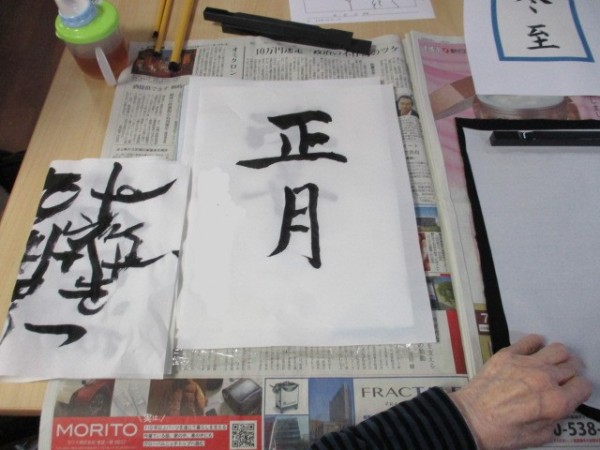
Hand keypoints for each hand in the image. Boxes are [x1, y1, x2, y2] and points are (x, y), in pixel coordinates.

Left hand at [449, 334, 591, 449]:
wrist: (470, 418)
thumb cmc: (503, 433)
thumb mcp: (538, 437)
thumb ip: (554, 420)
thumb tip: (557, 409)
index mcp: (556, 401)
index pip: (583, 386)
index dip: (578, 390)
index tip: (571, 392)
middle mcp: (546, 378)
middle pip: (572, 366)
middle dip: (571, 373)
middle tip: (562, 378)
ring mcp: (527, 363)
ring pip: (558, 349)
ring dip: (559, 356)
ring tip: (552, 363)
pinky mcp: (508, 354)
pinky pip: (530, 340)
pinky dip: (536, 343)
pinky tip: (534, 350)